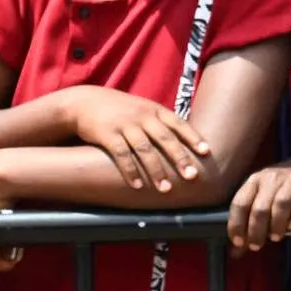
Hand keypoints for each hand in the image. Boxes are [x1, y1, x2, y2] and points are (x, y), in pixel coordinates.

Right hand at [55, 85, 213, 193]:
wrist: (84, 102)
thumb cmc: (120, 110)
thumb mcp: (143, 109)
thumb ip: (161, 122)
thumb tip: (186, 143)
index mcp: (154, 110)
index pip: (178, 123)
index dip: (193, 138)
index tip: (206, 152)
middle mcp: (142, 116)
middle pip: (165, 138)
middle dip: (180, 158)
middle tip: (192, 176)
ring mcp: (124, 125)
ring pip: (145, 149)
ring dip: (156, 171)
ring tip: (165, 189)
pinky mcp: (107, 134)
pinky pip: (121, 155)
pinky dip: (131, 171)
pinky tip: (138, 185)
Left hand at [226, 159, 290, 254]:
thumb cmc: (282, 188)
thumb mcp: (263, 198)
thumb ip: (249, 223)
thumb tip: (235, 252)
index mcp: (254, 180)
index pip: (240, 203)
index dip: (236, 224)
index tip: (238, 242)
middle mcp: (271, 178)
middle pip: (260, 207)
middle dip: (256, 230)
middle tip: (257, 245)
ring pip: (280, 204)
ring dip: (276, 225)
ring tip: (276, 237)